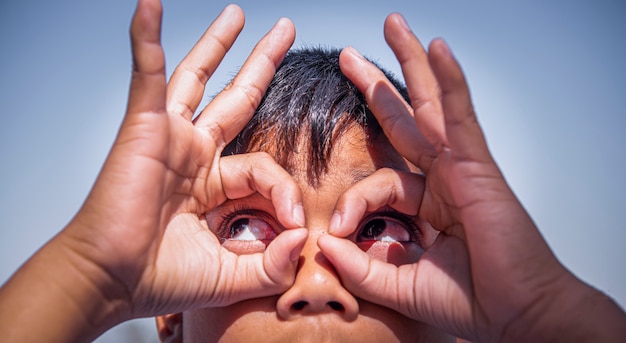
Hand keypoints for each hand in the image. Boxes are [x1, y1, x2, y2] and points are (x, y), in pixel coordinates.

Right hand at [0, 1, 305, 339]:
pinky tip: (150, 5)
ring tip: (238, 14)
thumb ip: (271, 264)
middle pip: (236, 97)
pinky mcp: (143, 127)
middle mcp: (193, 153)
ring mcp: (169, 135)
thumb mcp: (230, 275)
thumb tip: (302, 240)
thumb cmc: (160, 279)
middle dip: (261, 64)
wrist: (111, 282)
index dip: (287, 192)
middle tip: (283, 33)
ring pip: (197, 76)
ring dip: (217, 43)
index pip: (266, 169)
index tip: (294, 226)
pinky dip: (147, 39)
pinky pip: (148, 73)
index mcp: (213, 183)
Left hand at [319, 13, 625, 341]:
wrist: (515, 315)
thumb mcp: (398, 284)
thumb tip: (324, 247)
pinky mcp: (478, 167)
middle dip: (376, 87)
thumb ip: (361, 266)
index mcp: (424, 203)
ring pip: (431, 105)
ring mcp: (460, 167)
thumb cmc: (467, 301)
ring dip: (411, 64)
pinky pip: (460, 116)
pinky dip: (450, 82)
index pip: (377, 182)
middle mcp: (441, 178)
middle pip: (403, 120)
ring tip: (393, 25)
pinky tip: (437, 49)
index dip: (351, 201)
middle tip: (350, 55)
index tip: (336, 231)